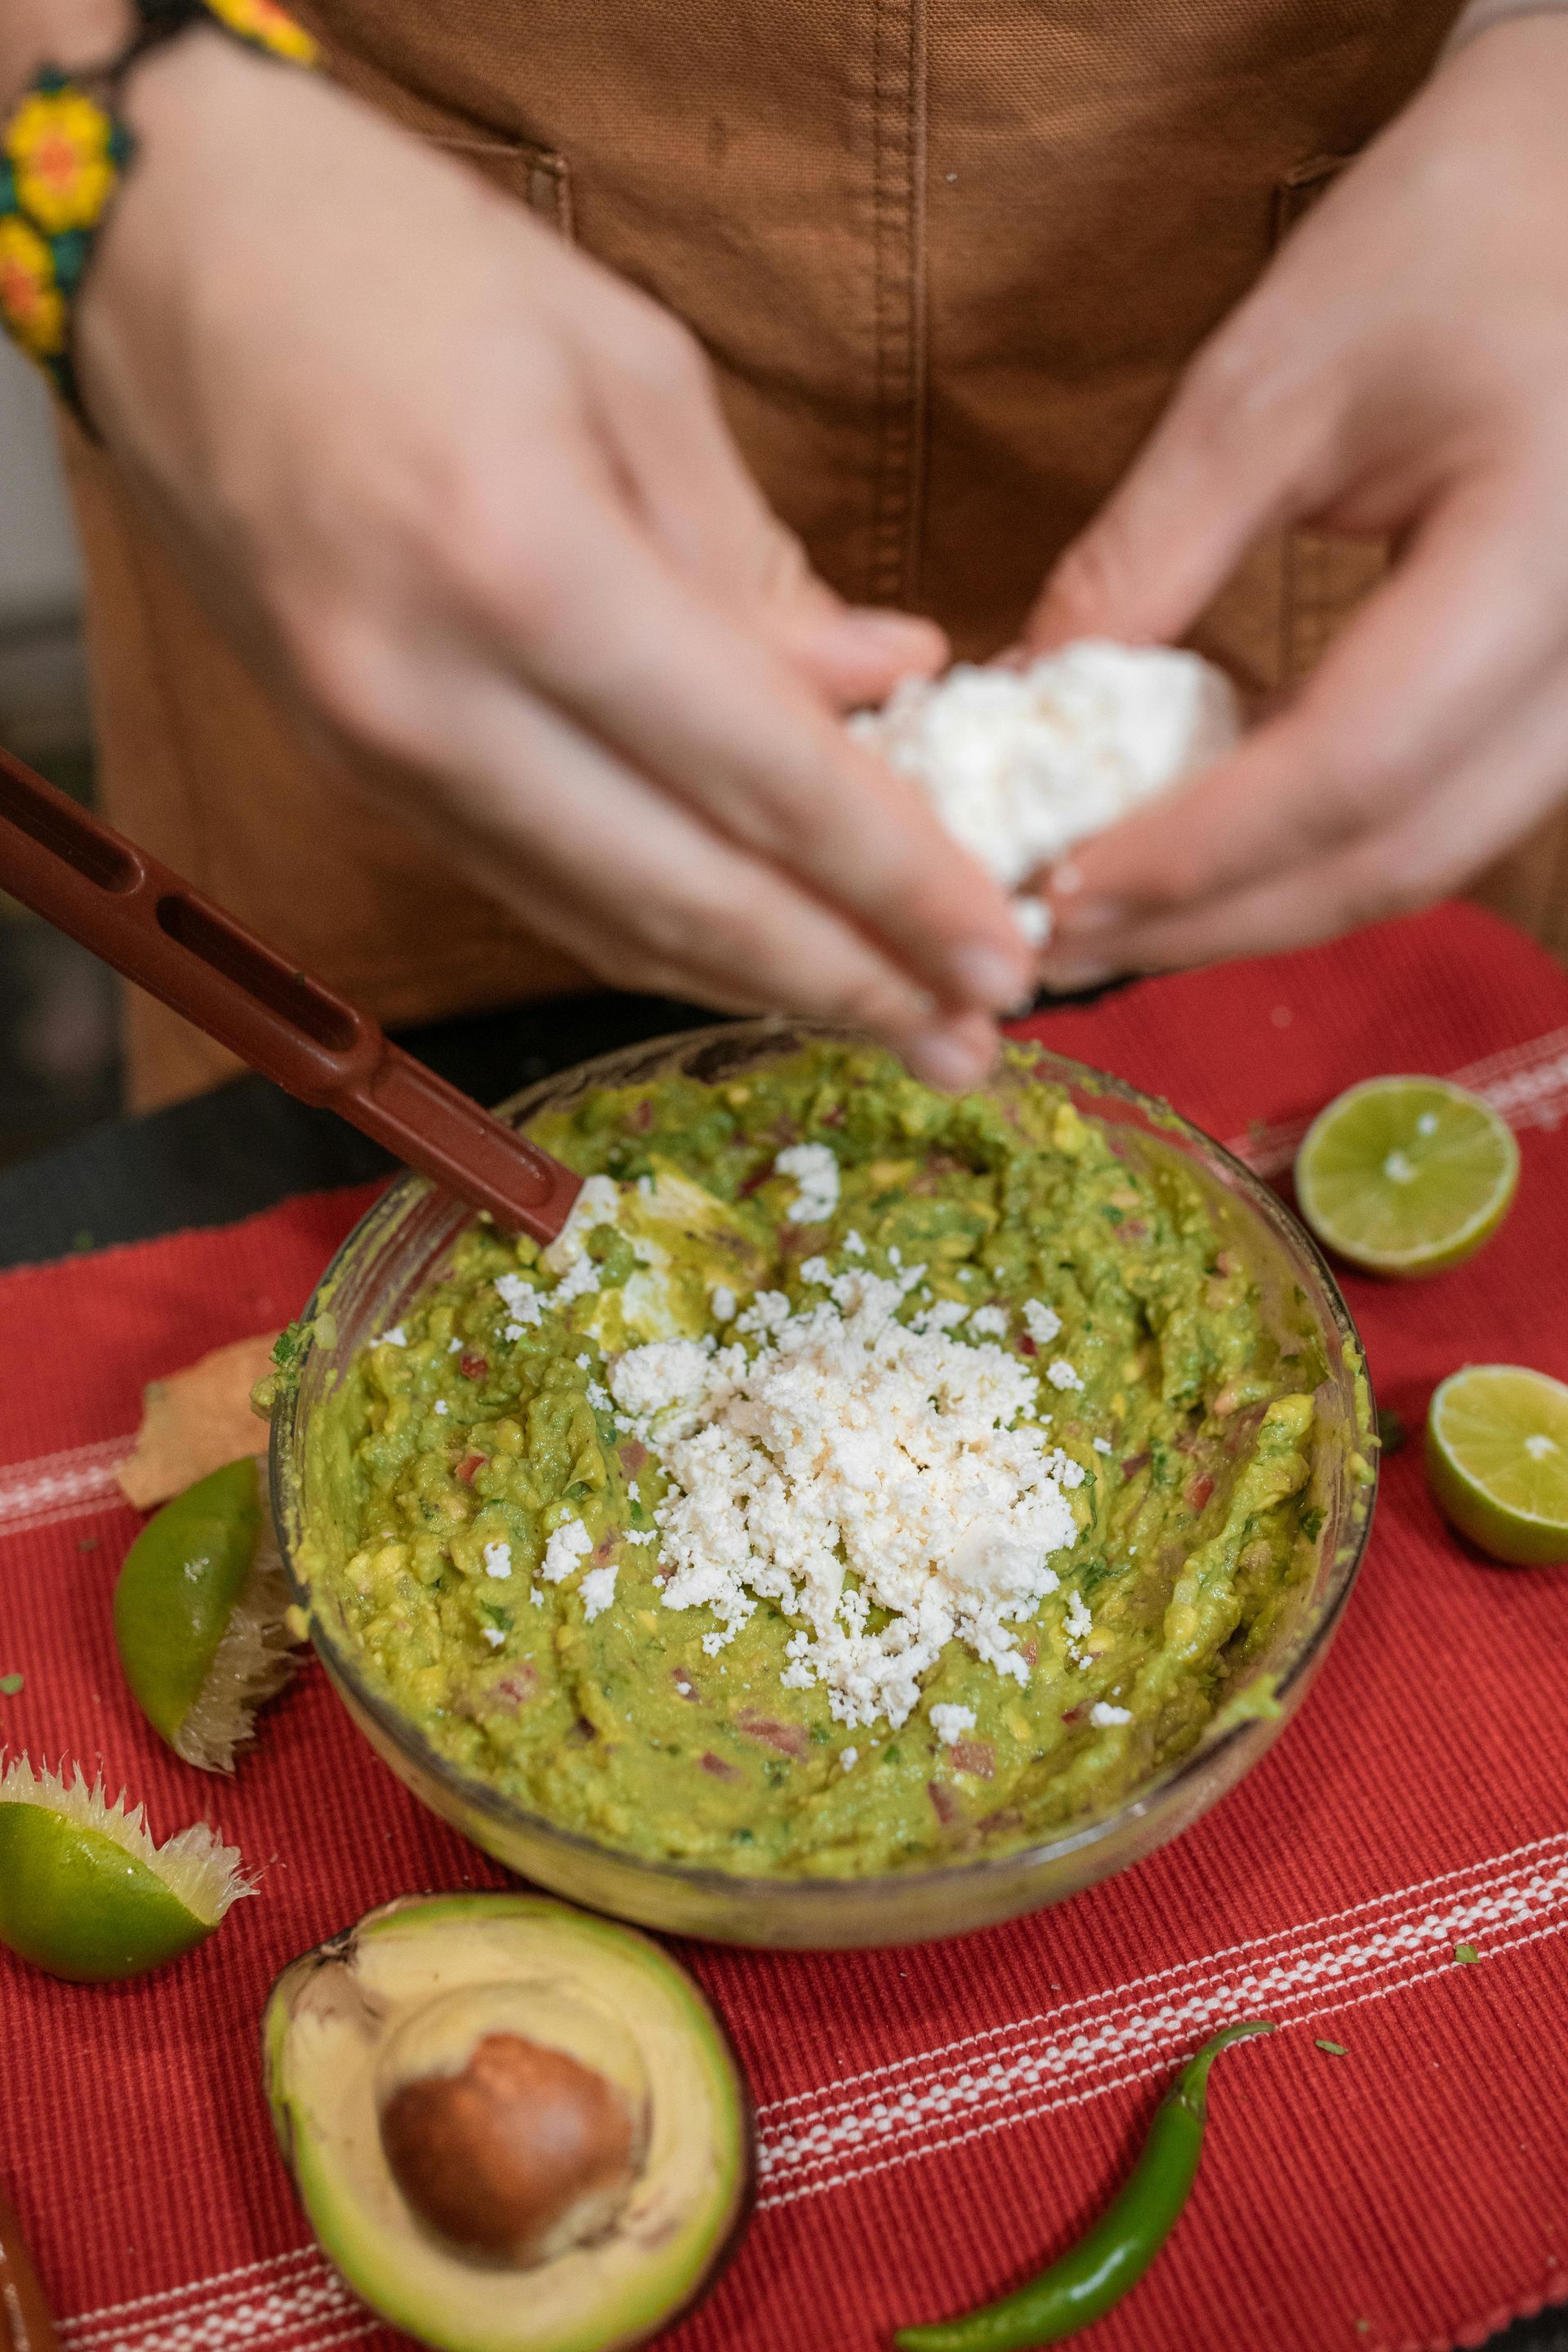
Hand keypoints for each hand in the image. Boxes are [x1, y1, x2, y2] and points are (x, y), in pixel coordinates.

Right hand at [77, 35, 1033, 1082]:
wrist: (159, 261)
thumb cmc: (399, 260)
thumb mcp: (628, 368)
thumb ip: (757, 564)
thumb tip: (885, 687)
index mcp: (524, 568)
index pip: (758, 776)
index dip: (895, 881)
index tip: (1003, 955)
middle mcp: (437, 701)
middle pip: (683, 898)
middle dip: (845, 983)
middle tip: (973, 1046)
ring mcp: (382, 758)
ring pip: (605, 922)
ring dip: (758, 988)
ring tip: (893, 1027)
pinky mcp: (360, 775)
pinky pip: (537, 888)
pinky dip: (657, 935)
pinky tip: (752, 958)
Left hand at [1023, 15, 1567, 988]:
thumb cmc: (1443, 242)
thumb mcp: (1269, 382)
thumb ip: (1148, 555)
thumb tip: (1022, 706)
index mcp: (1541, 550)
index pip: (1351, 765)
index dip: (1194, 853)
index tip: (1056, 889)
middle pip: (1394, 857)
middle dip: (1210, 920)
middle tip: (1058, 939)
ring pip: (1423, 861)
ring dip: (1257, 909)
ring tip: (1111, 915)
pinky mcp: (1563, 700)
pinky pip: (1439, 815)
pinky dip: (1312, 853)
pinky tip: (1201, 852)